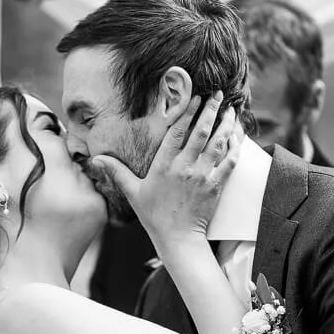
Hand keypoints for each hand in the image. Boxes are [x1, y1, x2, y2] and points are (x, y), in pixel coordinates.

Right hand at [94, 91, 242, 245]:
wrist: (177, 239)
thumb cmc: (154, 215)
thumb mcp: (133, 192)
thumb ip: (116, 172)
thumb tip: (95, 158)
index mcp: (164, 165)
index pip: (177, 132)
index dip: (187, 112)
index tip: (195, 97)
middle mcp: (185, 167)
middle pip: (201, 132)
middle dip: (211, 110)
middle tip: (217, 94)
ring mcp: (202, 176)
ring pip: (218, 143)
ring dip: (226, 124)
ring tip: (230, 110)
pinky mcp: (216, 186)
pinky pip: (230, 162)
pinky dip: (235, 147)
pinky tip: (238, 135)